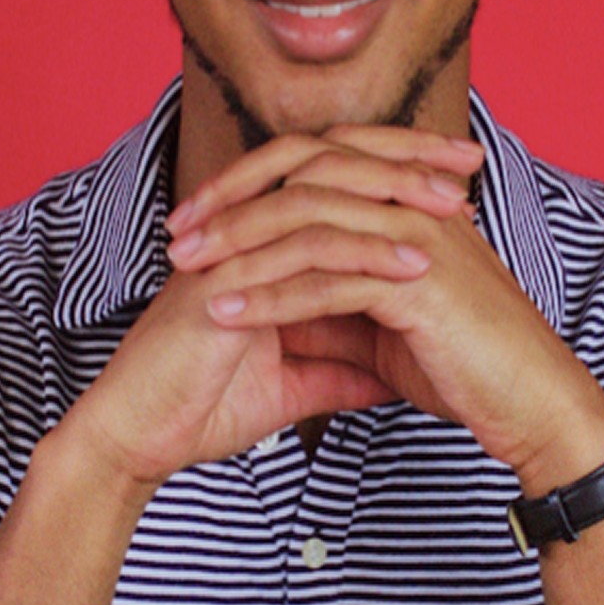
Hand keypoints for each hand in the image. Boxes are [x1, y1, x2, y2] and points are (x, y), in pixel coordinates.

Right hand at [65, 144, 457, 486]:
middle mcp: (245, 231)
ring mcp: (231, 250)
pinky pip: (303, 255)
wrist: (135, 443)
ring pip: (322, 201)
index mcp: (259, 240)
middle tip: (467, 164)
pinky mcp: (225, 282)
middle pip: (332, 167)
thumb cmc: (196, 409)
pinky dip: (361, 257)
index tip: (459, 180)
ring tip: (454, 210)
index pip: (334, 182)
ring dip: (394, 201)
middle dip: (406, 161)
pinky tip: (411, 265)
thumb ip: (340, 373)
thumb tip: (390, 377)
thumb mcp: (292, 389)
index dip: (396, 171)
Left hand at [164, 126, 603, 482]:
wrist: (533, 403)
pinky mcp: (417, 283)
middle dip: (232, 200)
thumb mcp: (384, 323)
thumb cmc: (467, 363)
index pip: (316, 159)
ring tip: (188, 270)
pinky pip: (327, 281)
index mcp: (408, 197)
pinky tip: (228, 313)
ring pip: (308, 222)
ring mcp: (418, 236)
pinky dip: (270, 296)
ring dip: (240, 245)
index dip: (250, 179)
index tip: (197, 212)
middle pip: (304, 173)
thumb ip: (331, 298)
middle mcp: (413, 201)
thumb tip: (266, 296)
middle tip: (178, 233)